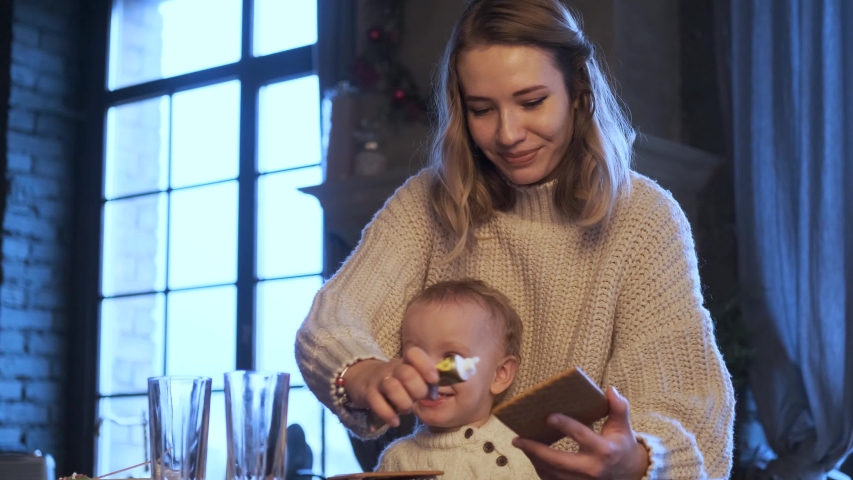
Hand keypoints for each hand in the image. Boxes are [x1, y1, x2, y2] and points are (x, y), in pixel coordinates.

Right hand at [342, 347, 438, 427]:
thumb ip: (423, 383)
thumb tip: (435, 395)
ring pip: (392, 387)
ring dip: (403, 403)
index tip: (433, 380)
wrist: (362, 378)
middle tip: (418, 399)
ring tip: (406, 410)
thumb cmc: (395, 381)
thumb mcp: (409, 377)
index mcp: (406, 362)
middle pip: (407, 373)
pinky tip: (395, 422)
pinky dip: (388, 414)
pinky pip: (377, 403)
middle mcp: (393, 369)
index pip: (414, 354)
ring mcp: (379, 380)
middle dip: (418, 390)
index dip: (426, 366)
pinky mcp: (368, 393)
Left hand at [512, 387, 649, 478]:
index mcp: (604, 450)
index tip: (548, 416)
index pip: (581, 436)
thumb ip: (618, 408)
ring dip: (534, 459)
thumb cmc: (622, 446)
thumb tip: (610, 389)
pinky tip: (531, 456)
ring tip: (521, 444)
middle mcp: (591, 468)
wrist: (630, 474)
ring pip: (552, 473)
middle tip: (518, 439)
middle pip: (559, 461)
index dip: (565, 426)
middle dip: (536, 450)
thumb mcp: (622, 427)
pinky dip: (540, 468)